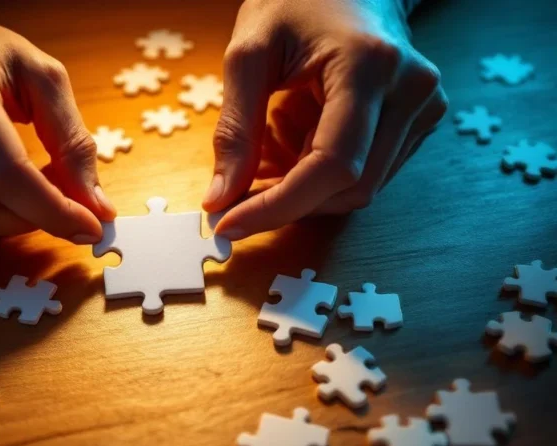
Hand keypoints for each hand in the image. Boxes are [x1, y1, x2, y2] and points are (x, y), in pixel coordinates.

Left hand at [203, 0, 447, 239]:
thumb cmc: (297, 2)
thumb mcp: (250, 53)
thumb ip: (235, 129)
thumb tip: (221, 199)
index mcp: (370, 66)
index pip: (331, 165)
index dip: (279, 206)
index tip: (229, 223)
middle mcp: (411, 91)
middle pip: (349, 188)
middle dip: (288, 202)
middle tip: (240, 192)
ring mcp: (424, 108)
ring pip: (359, 190)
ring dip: (305, 189)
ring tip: (273, 144)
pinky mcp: (421, 122)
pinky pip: (368, 175)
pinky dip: (322, 176)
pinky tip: (300, 138)